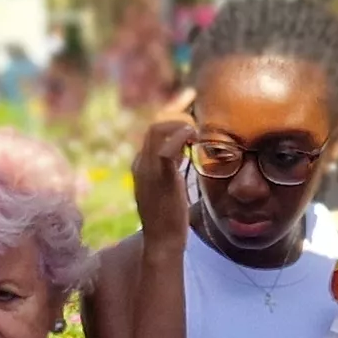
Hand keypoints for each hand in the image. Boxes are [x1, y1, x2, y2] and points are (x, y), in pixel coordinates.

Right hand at [132, 102, 199, 247]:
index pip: (152, 129)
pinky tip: (193, 135)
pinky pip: (165, 149)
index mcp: (142, 164)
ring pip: (157, 130)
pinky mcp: (159, 179)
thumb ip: (173, 168)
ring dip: (179, 120)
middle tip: (193, 96)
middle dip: (174, 106)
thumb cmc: (170, 218)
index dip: (171, 113)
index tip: (188, 103)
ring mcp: (148, 170)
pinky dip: (180, 136)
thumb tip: (184, 154)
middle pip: (154, 123)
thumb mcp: (170, 186)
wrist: (162, 241)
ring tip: (196, 125)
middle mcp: (141, 163)